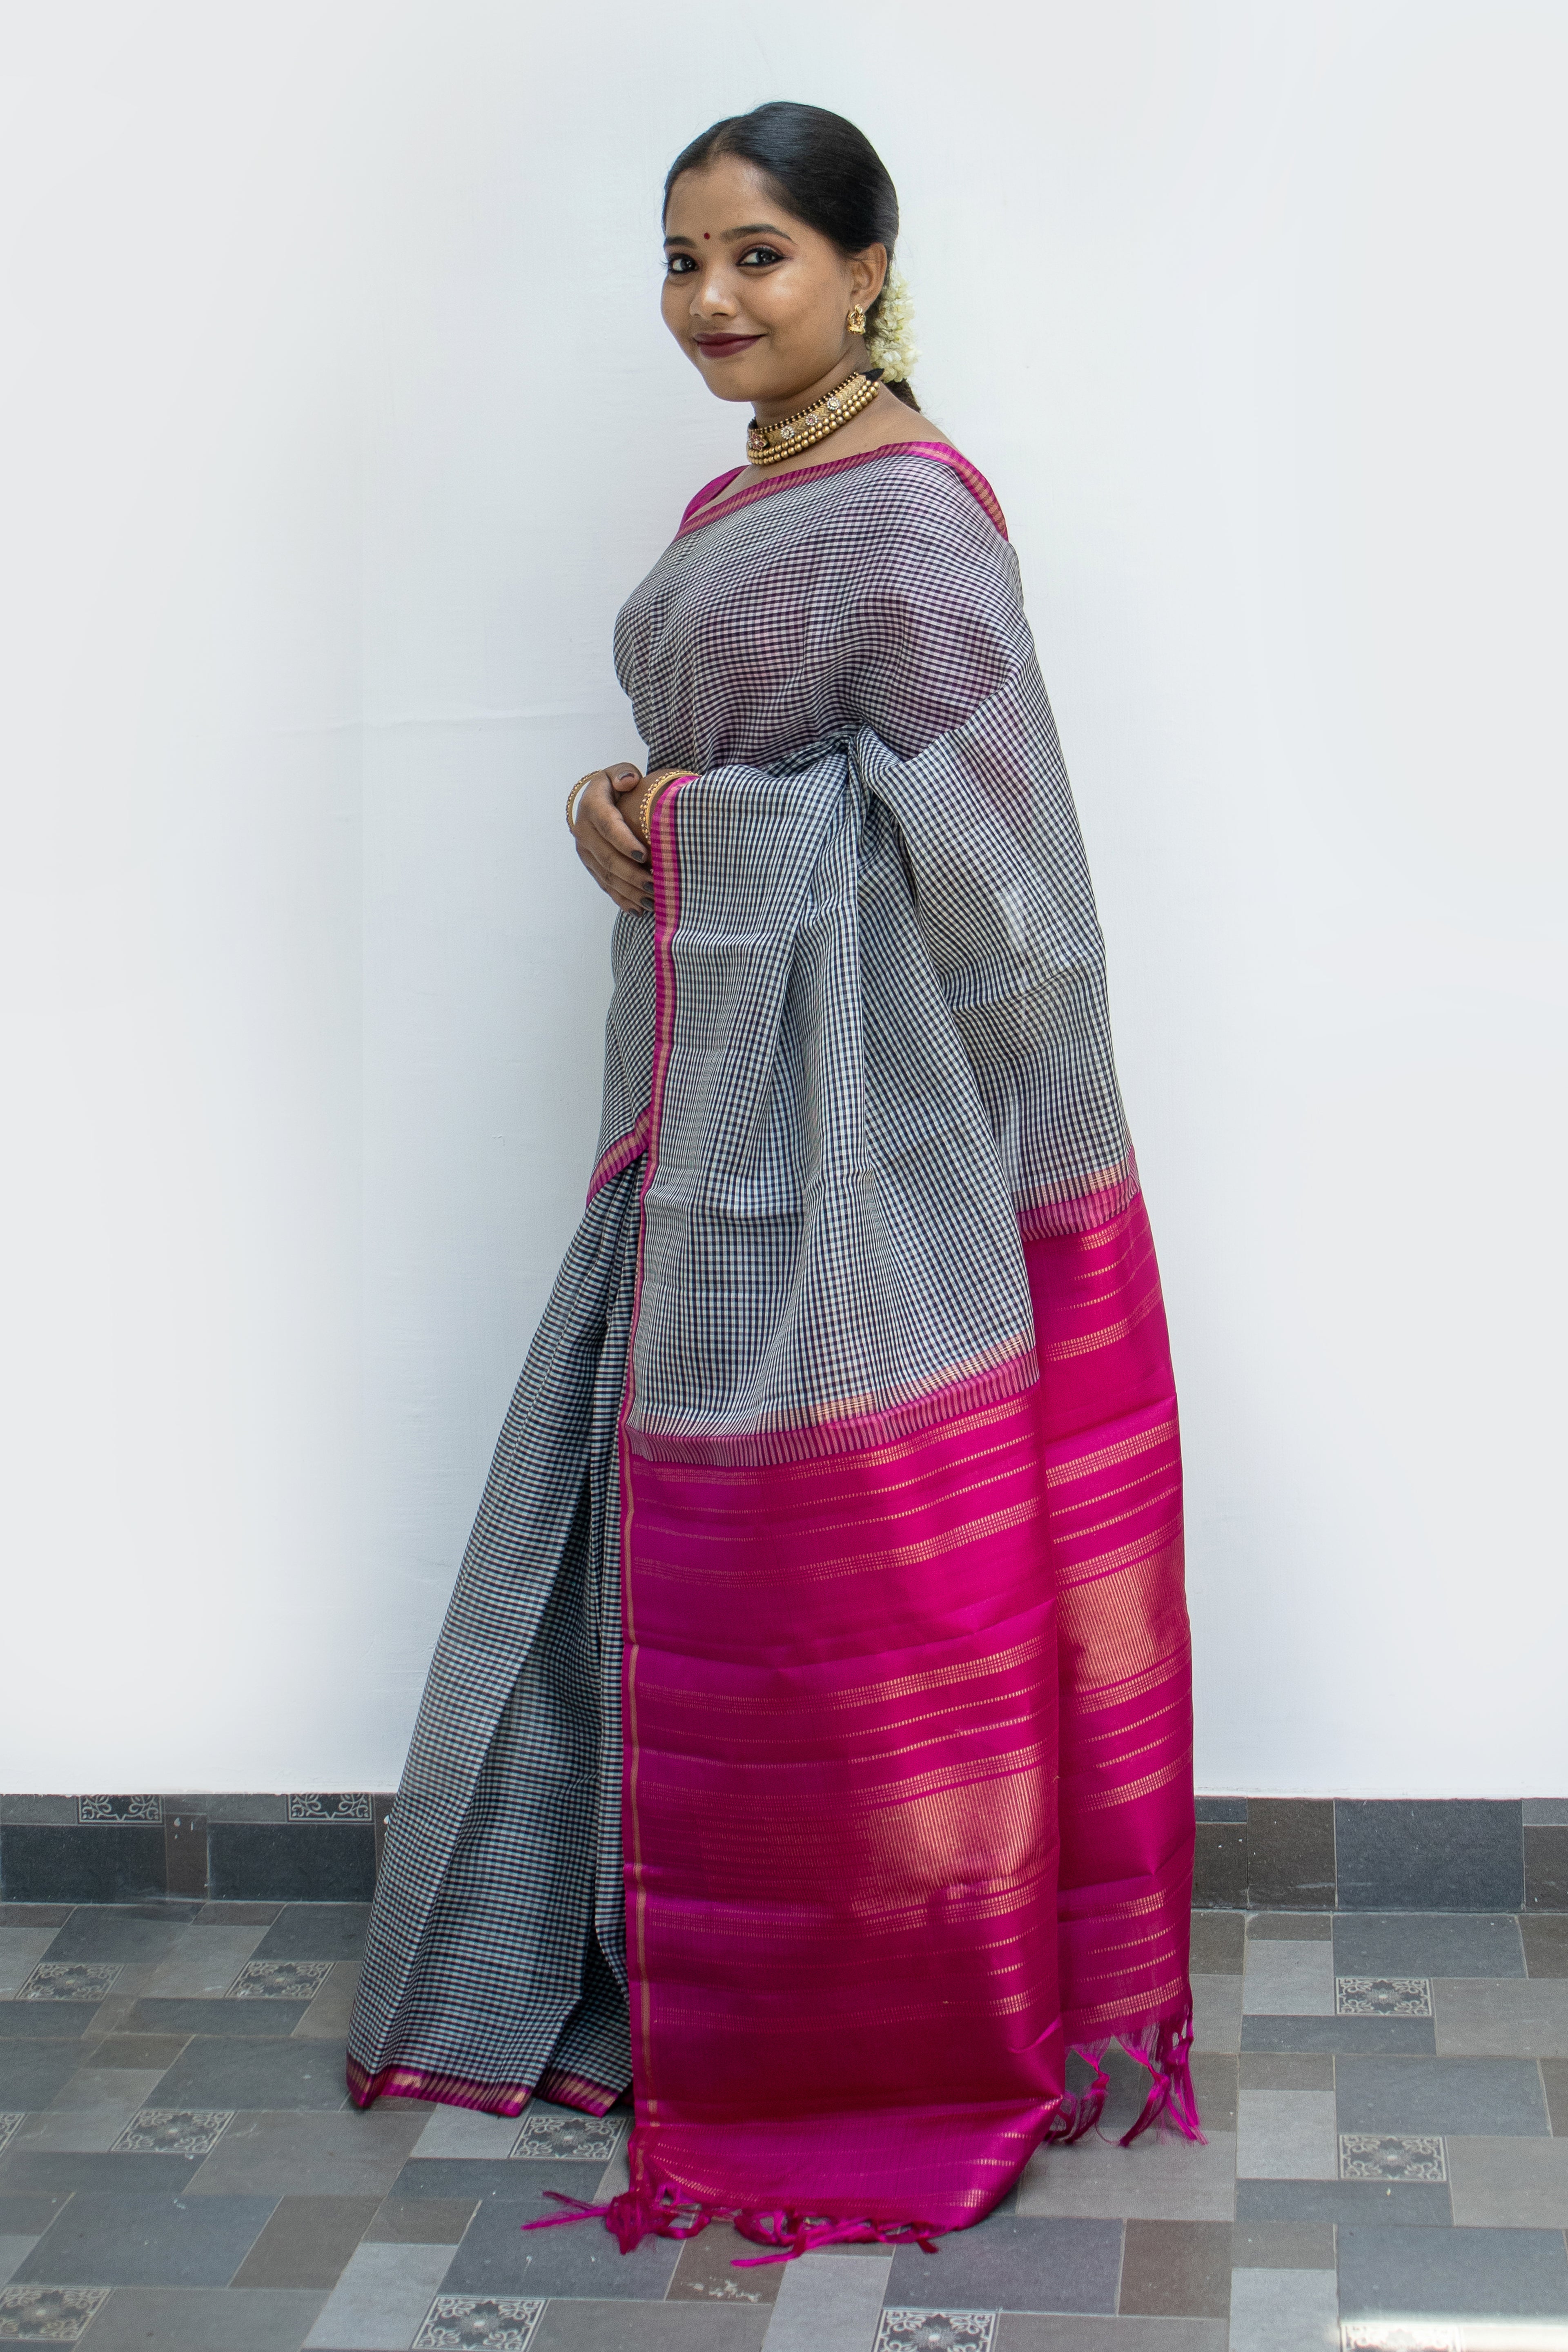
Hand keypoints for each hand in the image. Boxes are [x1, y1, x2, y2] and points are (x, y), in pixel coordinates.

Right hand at [572, 764, 651, 914]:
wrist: (592, 801)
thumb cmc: (614, 786)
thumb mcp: (618, 773)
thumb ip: (624, 773)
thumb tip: (628, 781)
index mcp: (592, 807)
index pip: (608, 826)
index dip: (624, 842)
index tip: (644, 855)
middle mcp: (584, 831)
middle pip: (608, 857)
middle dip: (631, 875)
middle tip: (655, 885)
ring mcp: (585, 852)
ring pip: (606, 876)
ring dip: (629, 891)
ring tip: (653, 901)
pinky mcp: (590, 865)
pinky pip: (605, 885)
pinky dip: (622, 899)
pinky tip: (639, 910)